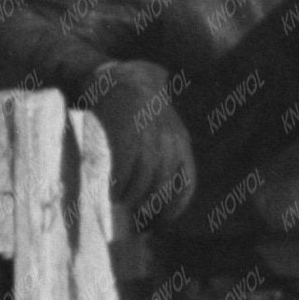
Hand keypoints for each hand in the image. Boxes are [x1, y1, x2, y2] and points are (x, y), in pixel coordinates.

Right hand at [85, 61, 195, 222]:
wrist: (119, 77)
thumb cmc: (139, 109)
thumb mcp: (163, 129)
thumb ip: (167, 156)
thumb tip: (155, 196)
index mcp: (181, 141)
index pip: (186, 183)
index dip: (175, 208)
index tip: (161, 222)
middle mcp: (169, 139)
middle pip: (164, 185)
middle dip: (151, 207)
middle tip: (138, 219)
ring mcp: (147, 135)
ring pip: (144, 178)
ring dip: (132, 197)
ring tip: (121, 204)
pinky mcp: (125, 131)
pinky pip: (125, 166)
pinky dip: (119, 183)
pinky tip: (112, 192)